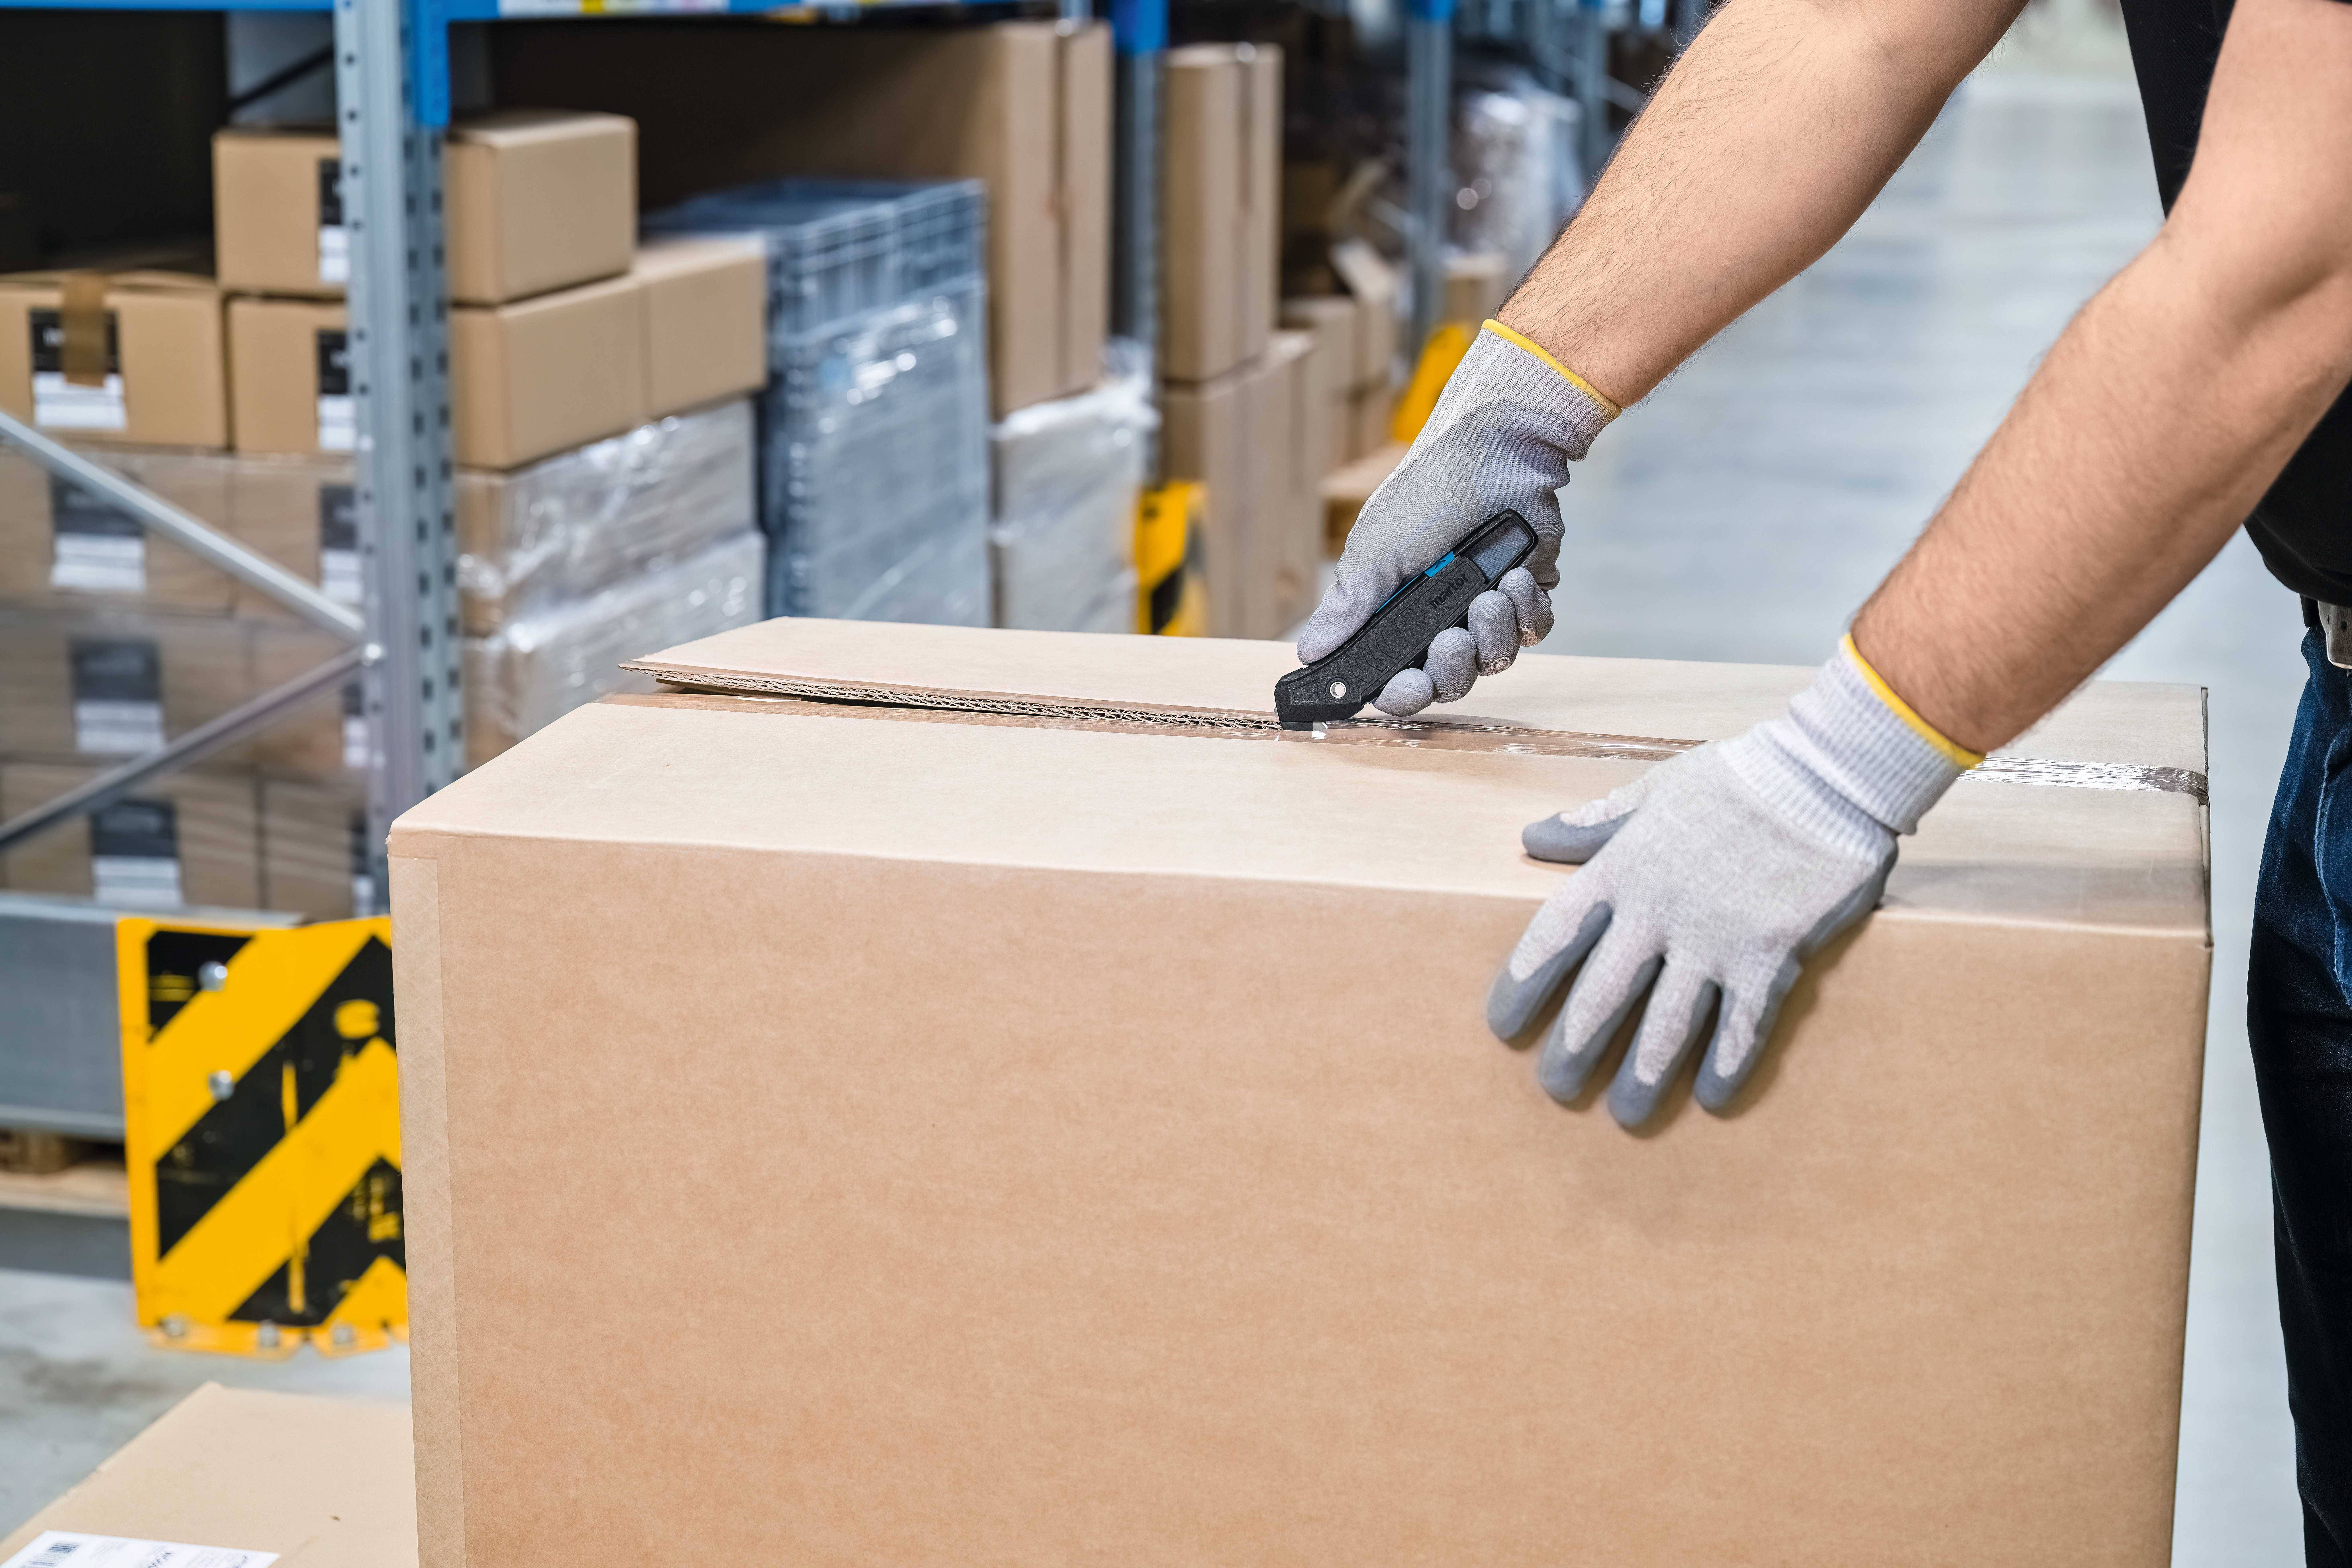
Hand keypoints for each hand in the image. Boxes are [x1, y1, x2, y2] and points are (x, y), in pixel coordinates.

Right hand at [1295, 323, 1616, 714]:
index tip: (1404, 686)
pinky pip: (1531, 632)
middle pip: (1445, 681)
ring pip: (1491, 661)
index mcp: (1392, 610)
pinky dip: (1527, 612)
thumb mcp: (1377, 548)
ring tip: (1490, 592)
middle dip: (1449, 669)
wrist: (1499, 449)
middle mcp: (1436, 615)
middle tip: (1451, 641)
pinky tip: (1517, 578)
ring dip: (1491, 632)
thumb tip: (1309, 651)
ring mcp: (1482, 606)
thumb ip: (1349, 605)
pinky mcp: (1525, 593)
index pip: (1391, 675)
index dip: (1398, 693)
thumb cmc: (1430, 491)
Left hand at [1484, 638, 1978, 1126]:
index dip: (1521, 989)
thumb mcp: (1652, 790)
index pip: (1551, 940)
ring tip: (1626, 1116)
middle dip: (1572, 1053)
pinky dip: (1724, 1067)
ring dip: (1642, 1078)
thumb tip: (1530, 837)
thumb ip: (1591, 824)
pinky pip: (1741, 1028)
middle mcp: (1658, 912)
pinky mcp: (1770, 957)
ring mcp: (1714, 939)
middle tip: (1556, 1090)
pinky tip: (1709, 1099)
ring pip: (1665, 1028)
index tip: (1502, 1027)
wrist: (1825, 774)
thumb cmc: (1735, 778)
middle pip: (1599, 999)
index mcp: (1622, 869)